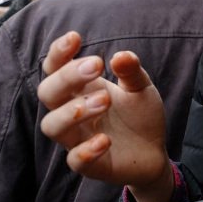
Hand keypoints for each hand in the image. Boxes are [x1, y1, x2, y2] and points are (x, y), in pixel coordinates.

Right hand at [38, 31, 170, 190]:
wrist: (154, 152)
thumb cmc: (140, 116)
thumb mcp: (141, 88)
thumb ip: (132, 71)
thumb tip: (121, 56)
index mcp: (81, 89)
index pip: (55, 68)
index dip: (58, 53)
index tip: (75, 37)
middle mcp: (72, 112)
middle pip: (48, 93)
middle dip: (67, 77)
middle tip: (96, 65)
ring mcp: (77, 139)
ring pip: (52, 126)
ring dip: (73, 111)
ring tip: (105, 100)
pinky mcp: (89, 164)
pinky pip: (75, 160)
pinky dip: (86, 150)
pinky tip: (106, 140)